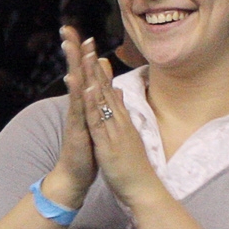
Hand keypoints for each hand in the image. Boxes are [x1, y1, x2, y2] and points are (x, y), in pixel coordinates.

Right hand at [47, 29, 96, 207]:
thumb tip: (99, 84)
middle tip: (68, 30)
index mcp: (84, 105)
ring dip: (74, 66)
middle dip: (73, 52)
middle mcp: (77, 108)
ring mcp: (76, 118)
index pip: (84, 74)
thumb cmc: (86, 150)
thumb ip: (96, 101)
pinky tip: (77, 81)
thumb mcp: (94, 122)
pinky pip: (78, 110)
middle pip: (76, 74)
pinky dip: (78, 94)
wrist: (75, 175)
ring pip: (76, 87)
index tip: (82, 33)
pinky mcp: (77, 130)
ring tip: (72, 47)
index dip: (82, 55)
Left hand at [75, 38, 160, 207]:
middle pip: (105, 86)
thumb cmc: (134, 164)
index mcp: (121, 118)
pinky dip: (94, 104)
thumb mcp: (126, 134)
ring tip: (86, 55)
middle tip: (85, 39)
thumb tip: (119, 94)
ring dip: (94, 77)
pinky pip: (100, 121)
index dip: (99, 68)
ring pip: (102, 99)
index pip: (109, 88)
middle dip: (93, 63)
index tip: (90, 47)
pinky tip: (88, 89)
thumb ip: (122, 113)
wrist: (143, 188)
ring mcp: (115, 129)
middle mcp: (119, 119)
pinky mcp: (108, 142)